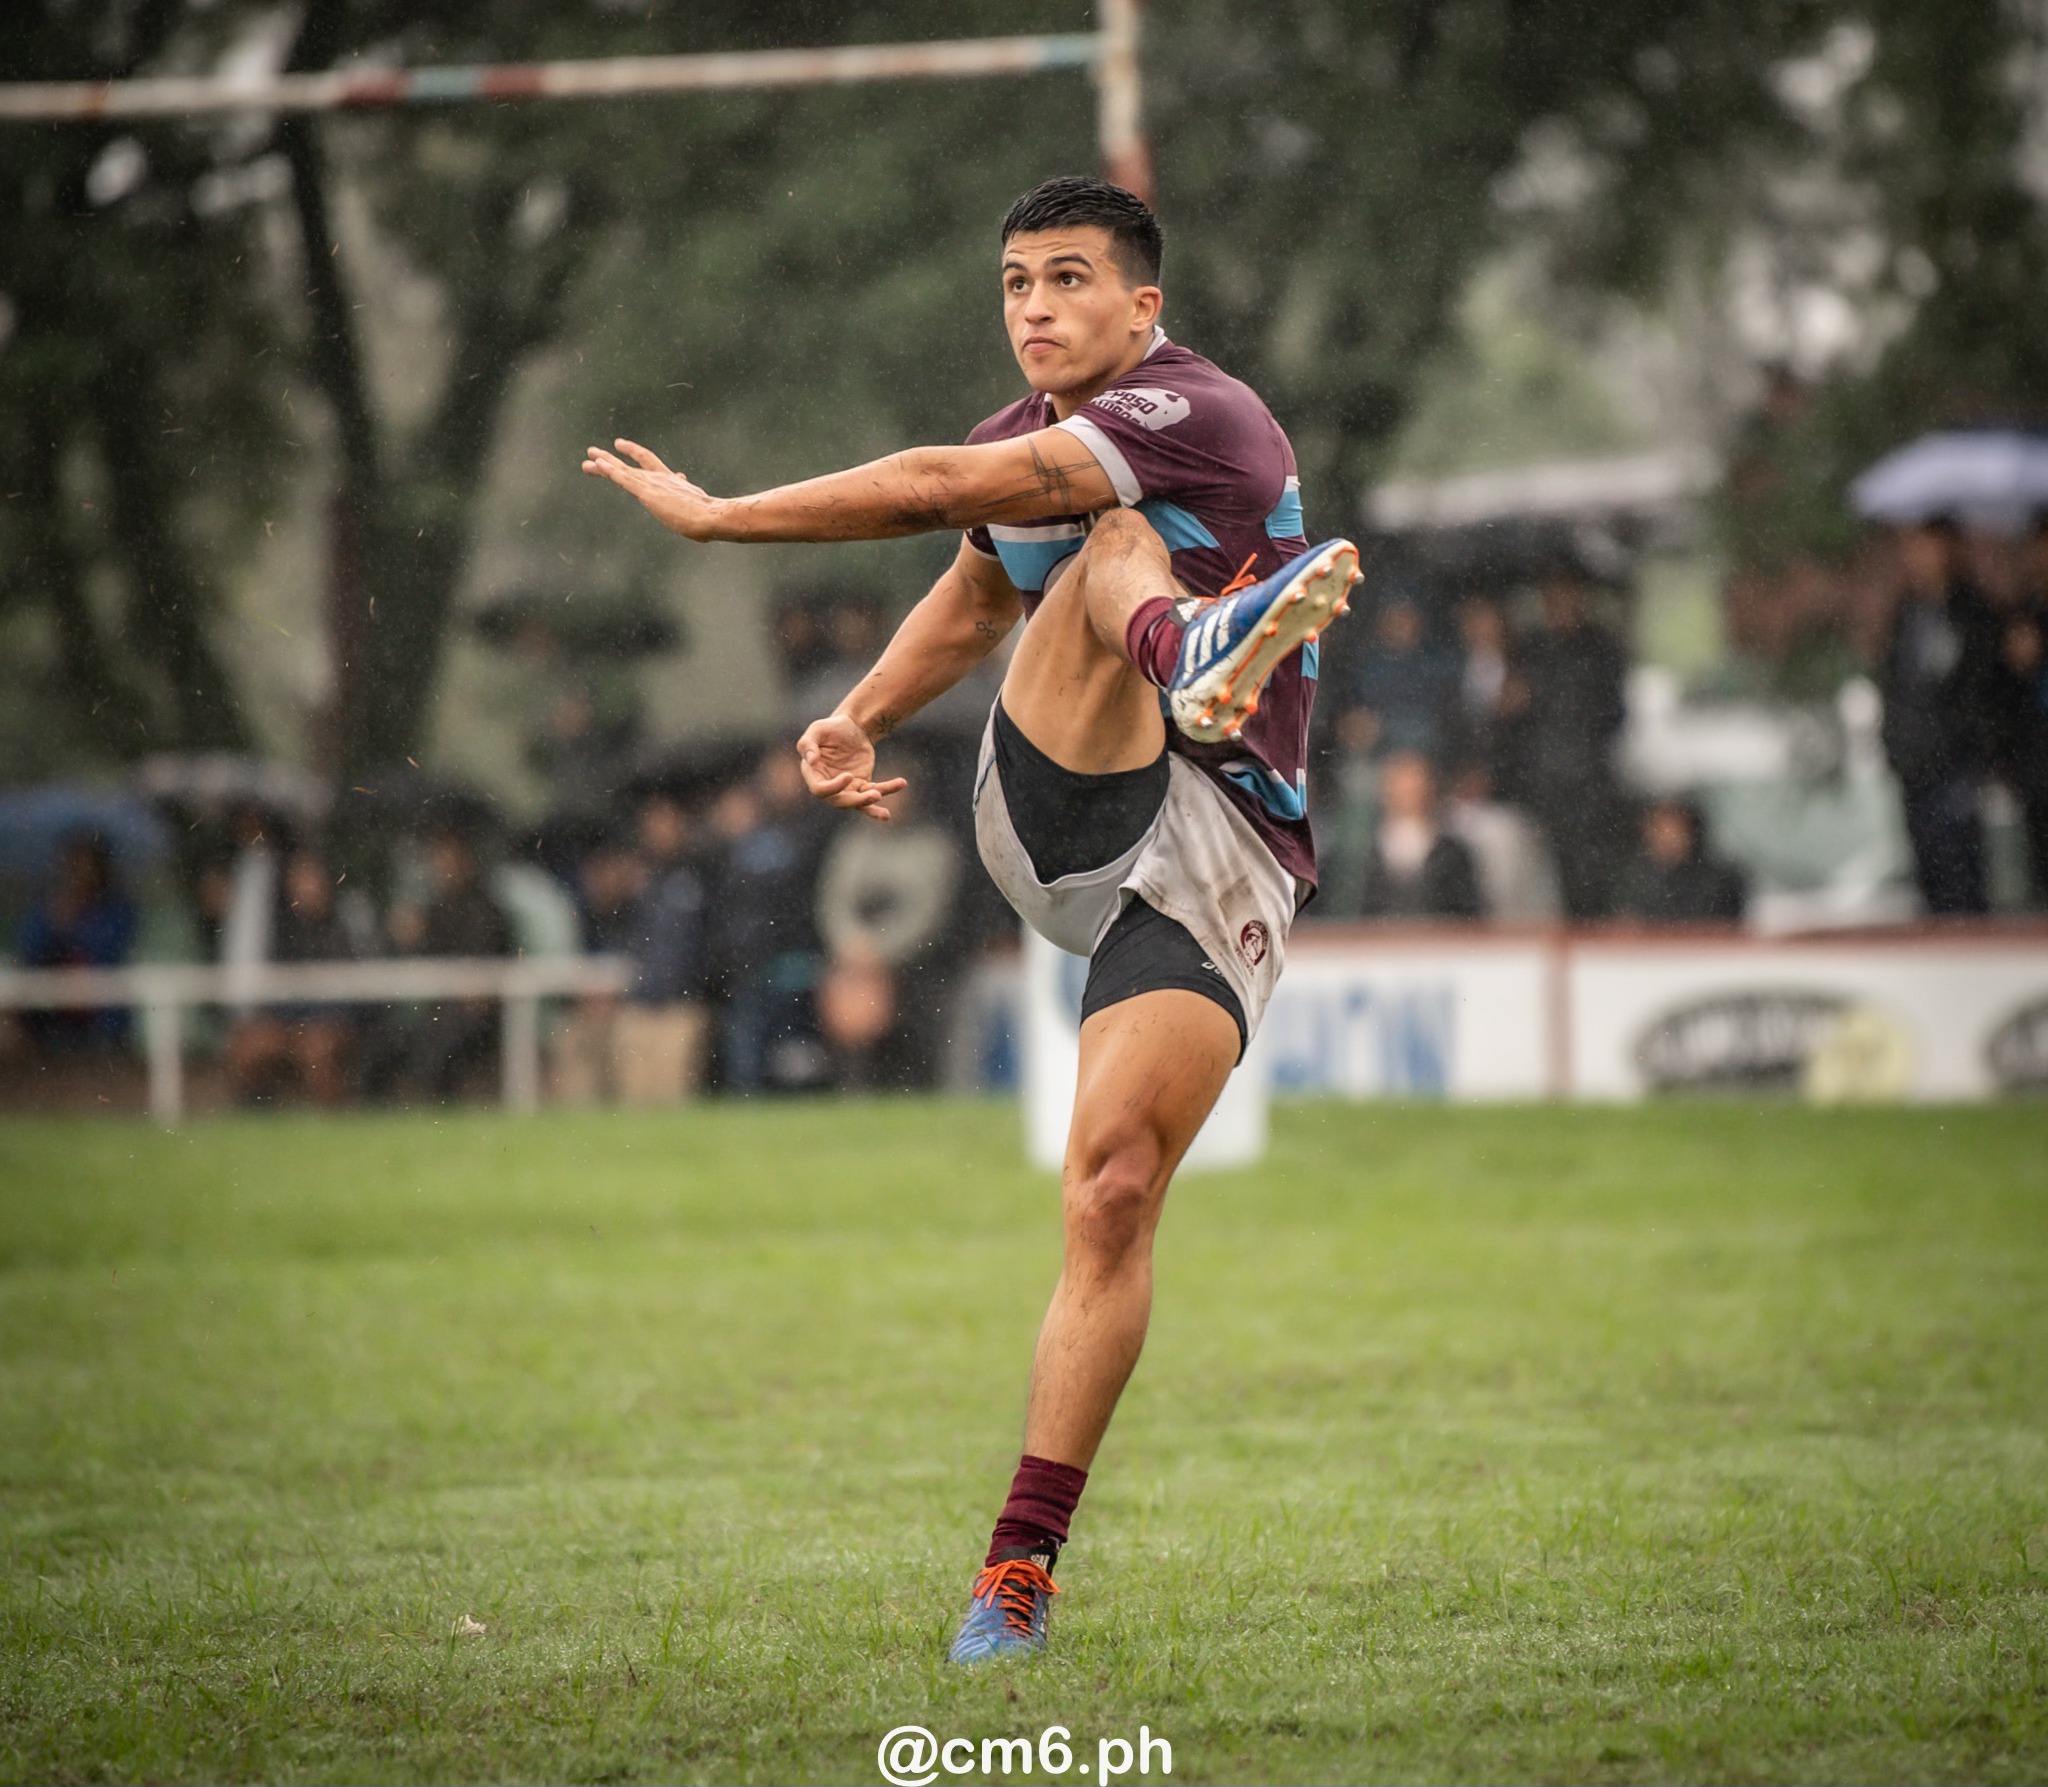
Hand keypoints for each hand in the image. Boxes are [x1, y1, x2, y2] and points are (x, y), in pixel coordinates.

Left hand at [581, 439, 726, 539]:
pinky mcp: (647, 492)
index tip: (625, 449)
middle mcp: (662, 479)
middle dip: (615, 458)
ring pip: (623, 470)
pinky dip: (609, 470)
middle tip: (597, 452)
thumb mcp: (700, 510)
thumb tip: (695, 506)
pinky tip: (596, 463)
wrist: (712, 517)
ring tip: (589, 455)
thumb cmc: (711, 520)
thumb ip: (693, 506)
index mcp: (675, 483)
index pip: (654, 467)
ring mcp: (654, 484)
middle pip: (635, 464)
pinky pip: (623, 478)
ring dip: (605, 462)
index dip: (639, 457)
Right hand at [797, 714, 907, 822]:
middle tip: (875, 795)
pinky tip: (901, 784)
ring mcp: (847, 788)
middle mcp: (828, 785)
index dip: (833, 788)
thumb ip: (808, 743)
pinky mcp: (863, 785)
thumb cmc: (831, 727)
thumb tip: (811, 760)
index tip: (848, 775)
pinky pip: (875, 791)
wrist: (852, 727)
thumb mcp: (817, 729)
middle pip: (840, 802)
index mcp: (813, 774)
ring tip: (884, 805)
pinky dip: (888, 789)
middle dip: (857, 801)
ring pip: (858, 803)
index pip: (820, 790)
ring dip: (872, 804)